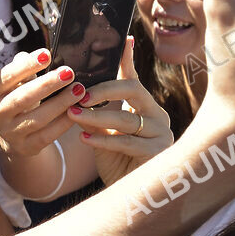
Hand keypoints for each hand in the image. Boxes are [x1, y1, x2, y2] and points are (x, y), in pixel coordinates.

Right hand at [0, 49, 87, 158]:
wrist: (15, 132)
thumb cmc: (19, 96)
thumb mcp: (16, 81)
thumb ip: (24, 67)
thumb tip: (36, 55)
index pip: (5, 77)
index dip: (25, 66)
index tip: (46, 54)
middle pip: (21, 98)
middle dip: (47, 84)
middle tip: (68, 72)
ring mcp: (9, 133)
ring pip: (37, 118)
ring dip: (60, 103)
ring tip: (78, 89)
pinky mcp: (25, 147)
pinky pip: (47, 135)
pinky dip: (63, 122)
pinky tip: (76, 109)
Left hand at [66, 36, 173, 184]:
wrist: (127, 196)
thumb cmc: (115, 161)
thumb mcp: (102, 131)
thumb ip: (95, 110)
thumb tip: (75, 88)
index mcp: (145, 106)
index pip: (133, 78)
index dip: (127, 58)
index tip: (123, 39)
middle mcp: (157, 116)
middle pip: (134, 90)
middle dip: (105, 89)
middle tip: (81, 93)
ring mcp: (160, 134)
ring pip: (126, 118)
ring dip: (96, 116)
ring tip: (73, 114)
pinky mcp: (157, 154)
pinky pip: (125, 142)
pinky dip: (101, 139)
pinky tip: (83, 138)